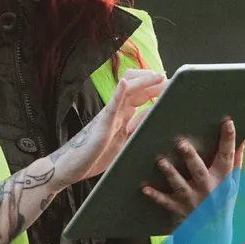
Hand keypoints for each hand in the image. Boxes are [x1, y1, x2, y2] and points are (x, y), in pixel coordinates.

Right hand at [48, 69, 165, 188]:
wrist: (71, 166)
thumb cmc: (95, 157)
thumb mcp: (125, 145)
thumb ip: (137, 135)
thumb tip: (158, 132)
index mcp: (123, 114)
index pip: (141, 93)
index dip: (156, 87)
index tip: (173, 85)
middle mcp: (116, 110)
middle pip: (136, 86)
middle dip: (154, 81)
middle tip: (172, 80)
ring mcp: (109, 114)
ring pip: (126, 89)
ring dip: (144, 81)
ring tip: (158, 77)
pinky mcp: (101, 124)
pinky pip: (110, 105)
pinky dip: (118, 93)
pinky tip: (124, 84)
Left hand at [142, 118, 244, 223]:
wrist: (213, 234)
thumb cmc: (222, 200)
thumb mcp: (233, 182)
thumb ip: (236, 159)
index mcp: (223, 178)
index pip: (227, 156)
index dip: (228, 139)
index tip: (227, 122)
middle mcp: (208, 188)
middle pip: (199, 171)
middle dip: (190, 157)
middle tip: (180, 143)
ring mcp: (192, 200)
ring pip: (180, 185)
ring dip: (170, 173)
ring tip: (161, 161)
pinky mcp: (178, 209)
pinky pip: (165, 202)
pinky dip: (155, 196)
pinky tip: (144, 188)